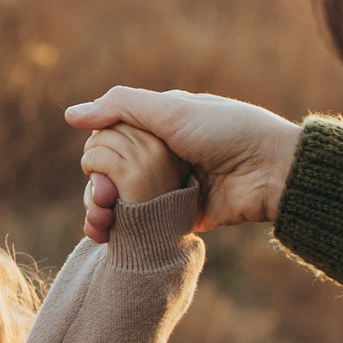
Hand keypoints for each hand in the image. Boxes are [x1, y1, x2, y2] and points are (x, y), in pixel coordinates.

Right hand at [63, 88, 301, 242]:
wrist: (271, 172)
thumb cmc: (228, 132)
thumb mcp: (172, 110)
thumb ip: (121, 106)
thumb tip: (70, 114)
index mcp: (159, 126)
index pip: (110, 139)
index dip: (97, 154)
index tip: (96, 168)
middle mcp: (160, 157)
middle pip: (110, 174)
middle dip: (97, 189)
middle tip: (101, 199)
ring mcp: (167, 188)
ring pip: (121, 202)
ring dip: (103, 212)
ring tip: (101, 223)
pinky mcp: (176, 217)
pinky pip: (140, 225)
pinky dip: (120, 231)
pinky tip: (106, 236)